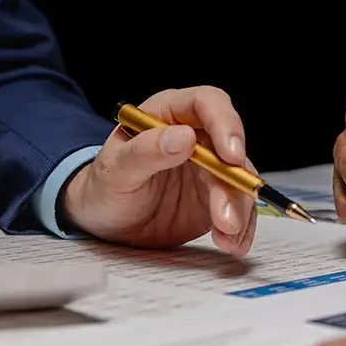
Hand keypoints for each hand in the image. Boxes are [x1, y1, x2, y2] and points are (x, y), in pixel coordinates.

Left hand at [62, 87, 257, 254]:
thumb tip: (183, 137)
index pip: (207, 103)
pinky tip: (233, 242)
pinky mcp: (215, 197)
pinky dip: (241, 228)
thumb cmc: (103, 185)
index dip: (225, 124)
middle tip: (226, 216)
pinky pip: (238, 208)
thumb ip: (145, 152)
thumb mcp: (115, 170)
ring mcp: (208, 169)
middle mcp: (196, 137)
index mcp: (169, 115)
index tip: (231, 155)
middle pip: (229, 149)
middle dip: (233, 184)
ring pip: (239, 181)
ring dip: (239, 210)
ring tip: (227, 237)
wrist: (104, 220)